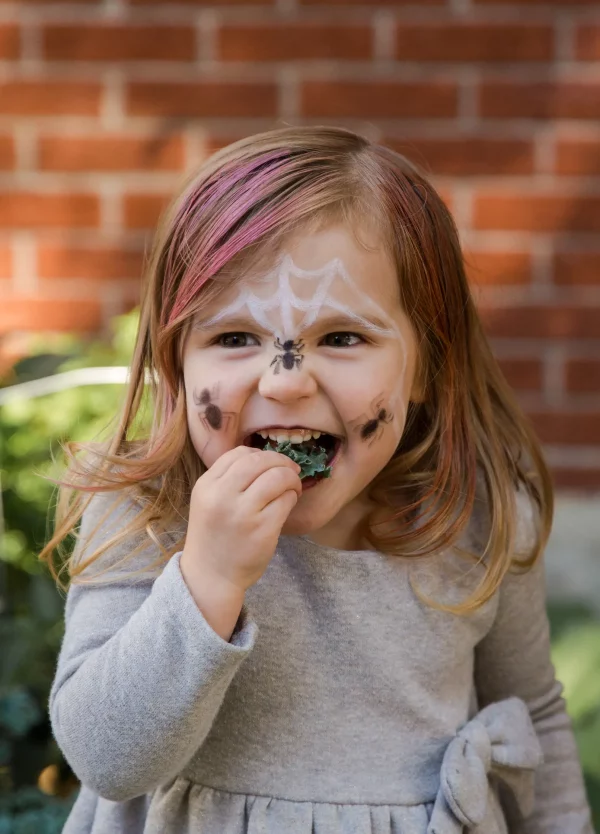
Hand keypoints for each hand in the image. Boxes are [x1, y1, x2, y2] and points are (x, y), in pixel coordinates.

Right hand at [182, 445, 301, 592]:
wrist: (210, 576)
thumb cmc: (214, 536)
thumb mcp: (208, 501)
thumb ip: (228, 479)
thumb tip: (264, 458)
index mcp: (206, 486)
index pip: (238, 454)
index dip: (260, 454)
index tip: (270, 464)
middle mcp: (222, 496)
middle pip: (259, 461)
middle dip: (281, 461)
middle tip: (290, 470)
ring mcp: (243, 514)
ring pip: (277, 477)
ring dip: (291, 478)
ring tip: (292, 487)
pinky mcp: (262, 530)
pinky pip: (286, 500)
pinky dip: (292, 496)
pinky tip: (288, 503)